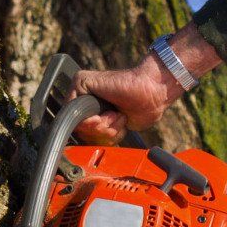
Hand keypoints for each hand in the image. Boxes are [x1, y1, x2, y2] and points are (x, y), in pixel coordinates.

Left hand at [67, 25, 221, 141]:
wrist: (151, 94)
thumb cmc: (140, 110)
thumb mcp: (115, 131)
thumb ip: (98, 134)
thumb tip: (81, 145)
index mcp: (92, 112)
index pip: (83, 135)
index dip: (99, 140)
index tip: (116, 133)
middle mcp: (84, 101)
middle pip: (79, 132)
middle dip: (101, 134)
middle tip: (118, 119)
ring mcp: (81, 91)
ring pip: (78, 124)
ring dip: (102, 127)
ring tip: (116, 114)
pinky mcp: (81, 81)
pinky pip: (75, 110)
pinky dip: (94, 119)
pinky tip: (109, 111)